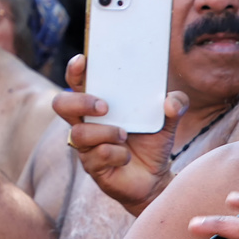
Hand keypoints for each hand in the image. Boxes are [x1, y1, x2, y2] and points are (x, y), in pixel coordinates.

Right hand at [55, 53, 189, 214]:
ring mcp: (86, 146)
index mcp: (98, 105)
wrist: (155, 178)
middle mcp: (86, 122)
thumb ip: (176, 105)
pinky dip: (117, 154)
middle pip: (62, 104)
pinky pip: (96, 156)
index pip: (78, 82)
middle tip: (105, 106)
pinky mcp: (92, 166)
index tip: (83, 61)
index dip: (75, 70)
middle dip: (80, 102)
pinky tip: (127, 157)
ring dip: (106, 132)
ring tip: (125, 135)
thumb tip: (170, 102)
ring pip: (79, 134)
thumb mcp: (168, 121)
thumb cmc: (152, 142)